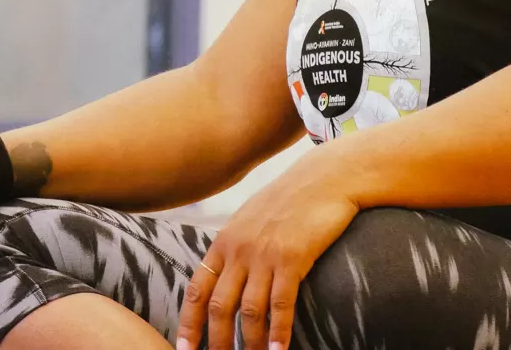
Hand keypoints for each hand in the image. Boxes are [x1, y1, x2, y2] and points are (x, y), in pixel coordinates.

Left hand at [176, 160, 358, 349]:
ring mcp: (265, 254)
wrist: (326, 177)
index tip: (184, 348)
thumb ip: (235, 244)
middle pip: (219, 306)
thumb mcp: (252, 216)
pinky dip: (279, 333)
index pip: (198, 289)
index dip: (189, 322)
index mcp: (225, 240)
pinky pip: (281, 304)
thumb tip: (224, 271)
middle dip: (216, 341)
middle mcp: (240, 249)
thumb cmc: (292, 198)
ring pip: (249, 311)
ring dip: (249, 343)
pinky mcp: (292, 258)